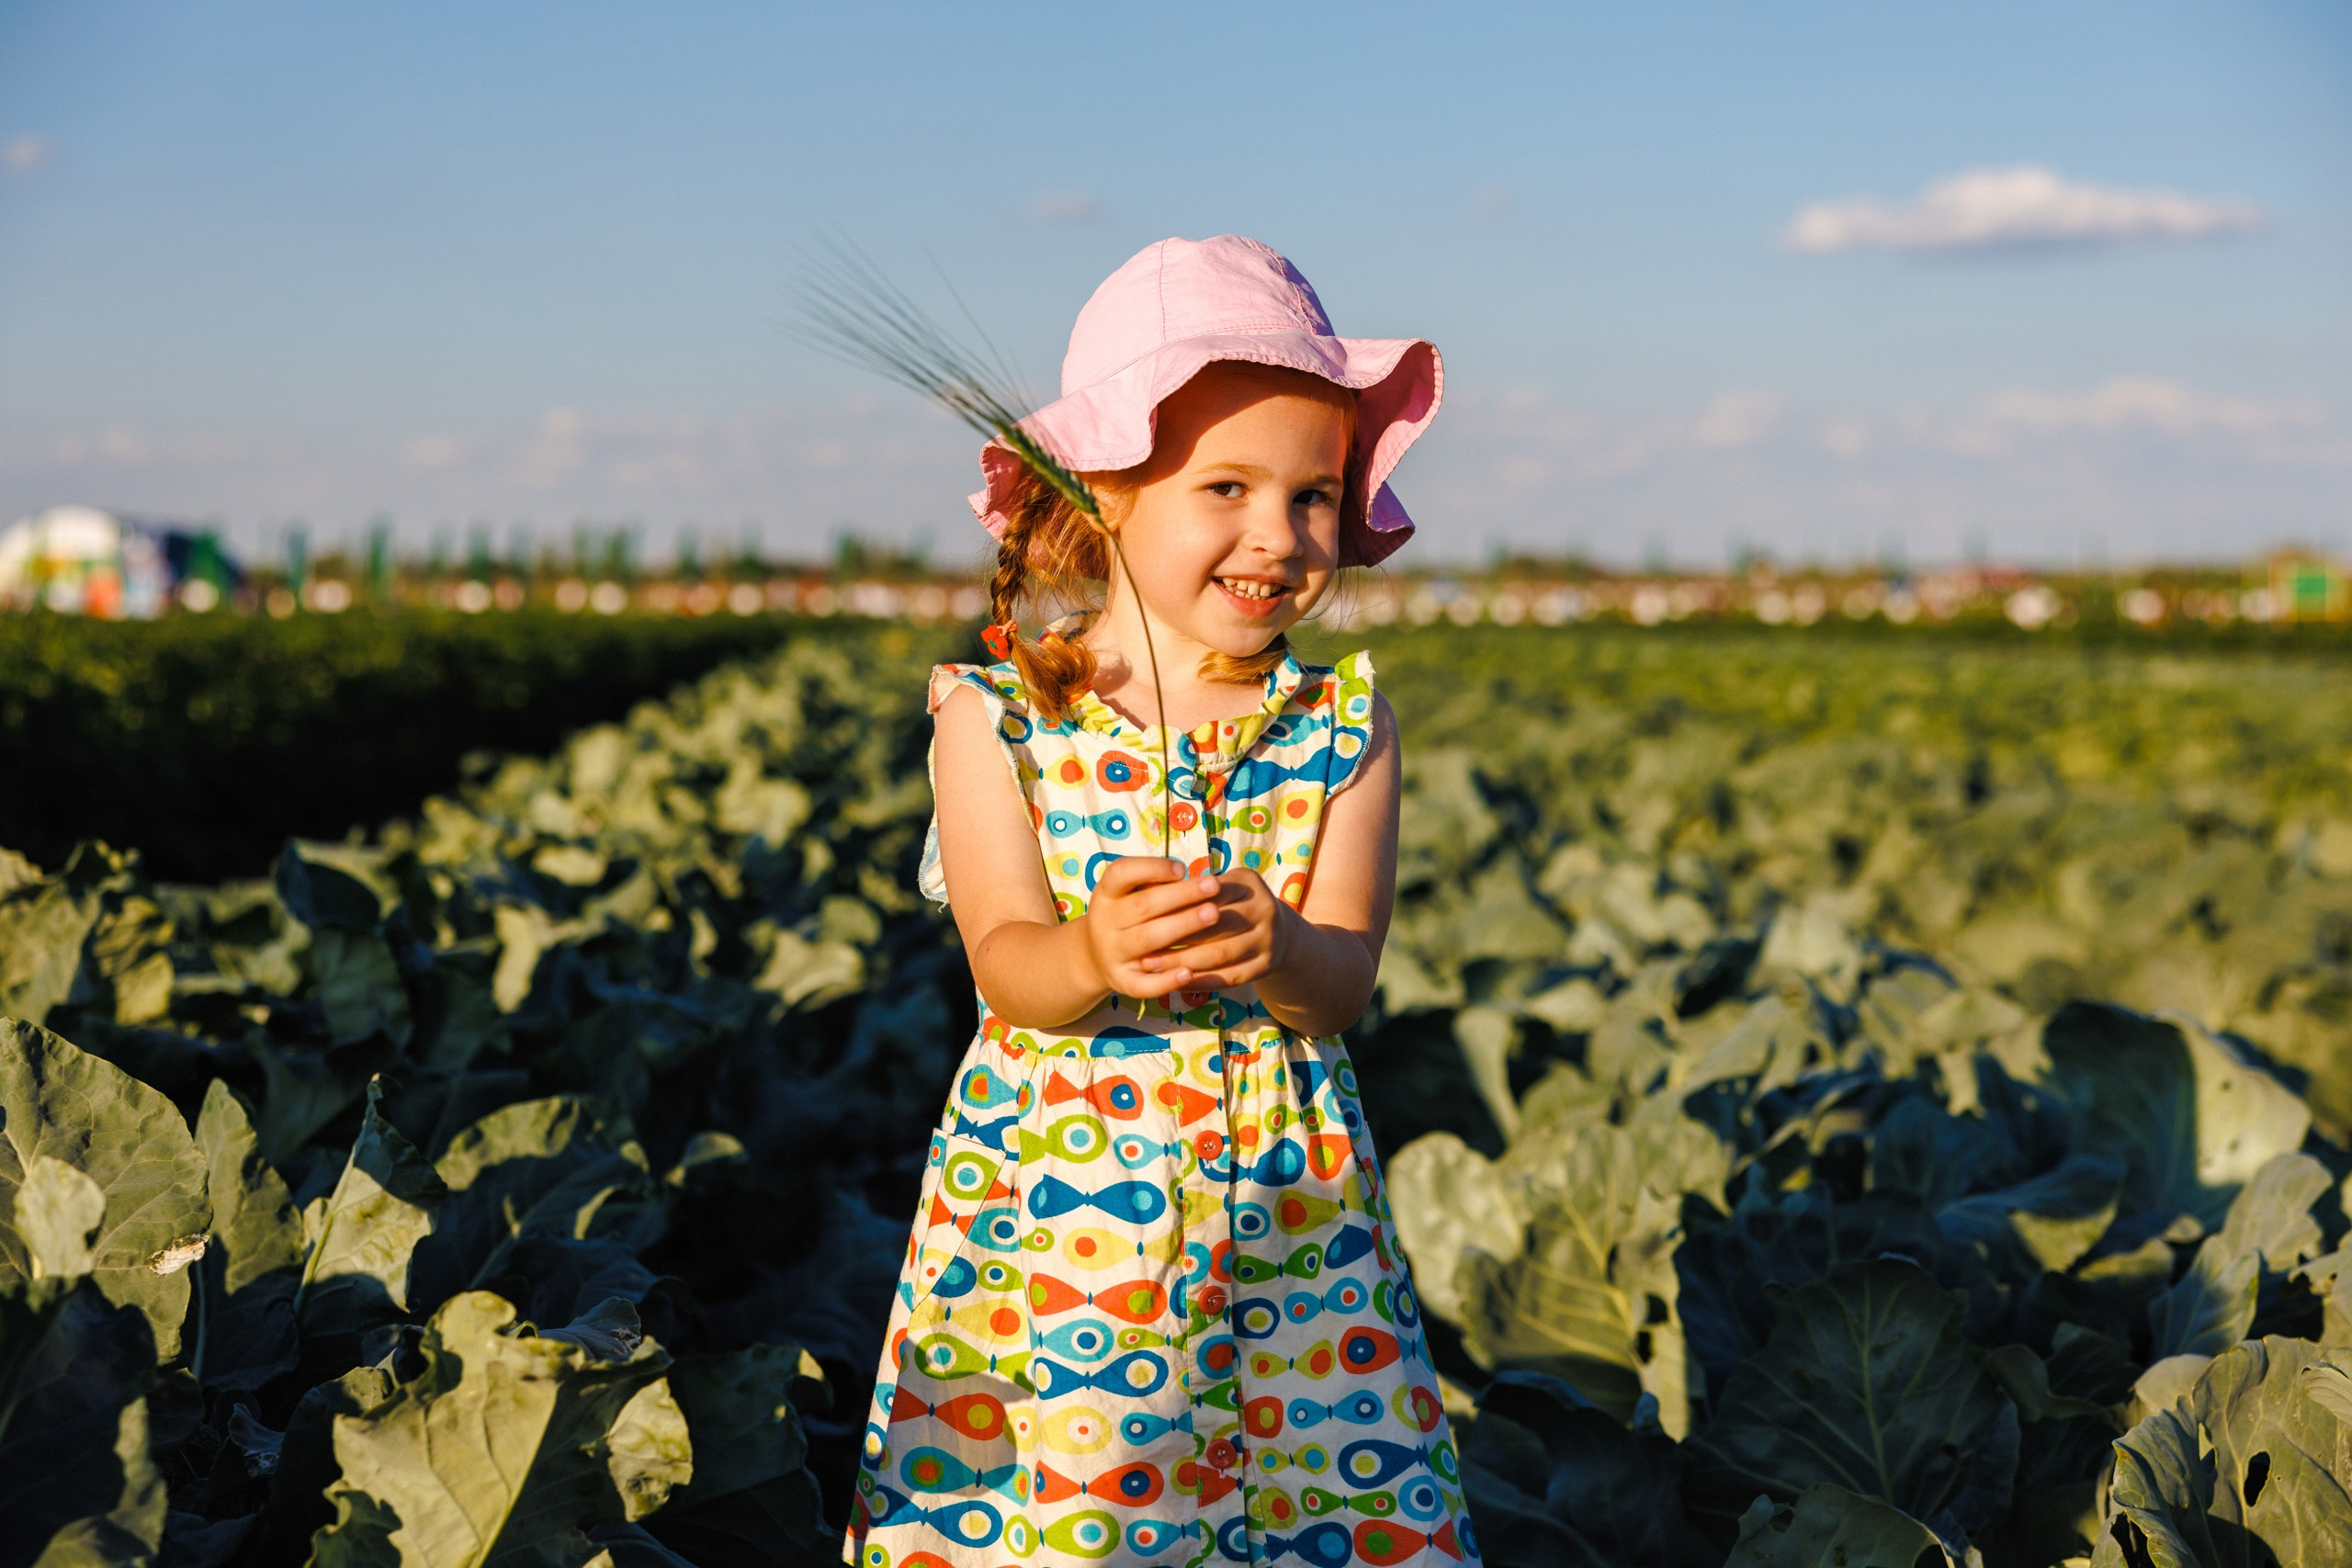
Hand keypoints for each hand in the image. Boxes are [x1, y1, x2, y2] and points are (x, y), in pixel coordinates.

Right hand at [1078, 858, 1223, 998]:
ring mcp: (1112, 954)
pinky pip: (1143, 984)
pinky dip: (1166, 980)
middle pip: (1143, 906)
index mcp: (1106, 894)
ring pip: (1147, 939)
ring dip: (1182, 925)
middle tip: (1215, 885)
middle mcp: (1104, 923)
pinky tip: (1190, 972)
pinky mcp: (1122, 982)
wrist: (1096, 957)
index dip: (1151, 868)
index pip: (1121, 873)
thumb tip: (1195, 880)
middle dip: (1181, 895)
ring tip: (1214, 914)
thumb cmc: (1127, 916)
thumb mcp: (1130, 894)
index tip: (1182, 868)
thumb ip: (1155, 885)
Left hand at [1142, 868, 1291, 990]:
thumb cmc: (1231, 905)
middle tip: (1143, 946)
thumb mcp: (1220, 887)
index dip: (1176, 905)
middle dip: (1176, 936)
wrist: (1277, 931)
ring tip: (1152, 966)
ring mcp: (1269, 939)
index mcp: (1248, 882)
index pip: (1208, 894)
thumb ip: (1193, 890)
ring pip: (1220, 953)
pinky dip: (1201, 981)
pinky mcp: (1267, 965)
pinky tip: (1176, 982)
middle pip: (1215, 924)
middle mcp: (1265, 909)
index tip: (1145, 916)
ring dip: (1183, 962)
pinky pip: (1230, 977)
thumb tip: (1150, 894)